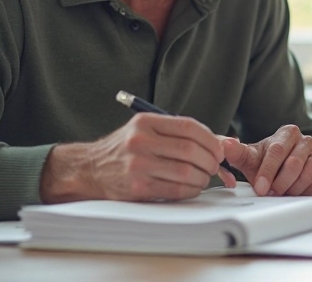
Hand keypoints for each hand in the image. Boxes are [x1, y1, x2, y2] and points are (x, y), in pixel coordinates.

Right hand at [40, 113, 235, 202]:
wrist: (90, 168)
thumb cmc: (126, 149)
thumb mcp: (146, 130)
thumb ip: (178, 133)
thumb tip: (221, 141)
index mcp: (146, 122)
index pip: (189, 127)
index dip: (211, 139)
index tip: (218, 148)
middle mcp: (141, 141)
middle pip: (190, 150)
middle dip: (210, 160)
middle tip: (214, 166)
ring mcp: (138, 165)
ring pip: (186, 172)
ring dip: (202, 177)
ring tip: (203, 177)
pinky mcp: (138, 187)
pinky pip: (175, 190)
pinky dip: (191, 190)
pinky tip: (191, 187)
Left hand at [222, 125, 311, 195]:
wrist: (284, 165)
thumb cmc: (266, 161)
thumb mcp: (250, 156)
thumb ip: (237, 151)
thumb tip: (225, 145)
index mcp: (287, 133)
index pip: (277, 151)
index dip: (267, 171)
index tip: (260, 187)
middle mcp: (304, 140)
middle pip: (294, 163)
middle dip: (280, 182)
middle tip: (270, 193)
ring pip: (308, 172)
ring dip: (292, 187)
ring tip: (280, 193)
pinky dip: (304, 191)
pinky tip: (292, 193)